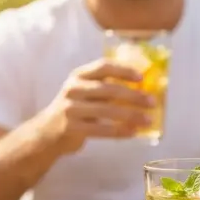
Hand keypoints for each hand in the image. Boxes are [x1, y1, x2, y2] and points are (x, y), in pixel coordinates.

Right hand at [36, 58, 154, 152]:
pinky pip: (101, 130)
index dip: (124, 70)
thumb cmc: (75, 110)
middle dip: (134, 96)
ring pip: (107, 111)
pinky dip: (120, 132)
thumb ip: (106, 88)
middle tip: (152, 102)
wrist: (46, 133)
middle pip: (109, 89)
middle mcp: (73, 89)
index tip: (142, 78)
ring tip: (148, 120)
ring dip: (131, 116)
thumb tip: (142, 91)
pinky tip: (133, 133)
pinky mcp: (71, 128)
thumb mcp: (85, 92)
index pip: (103, 66)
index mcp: (79, 76)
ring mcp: (70, 108)